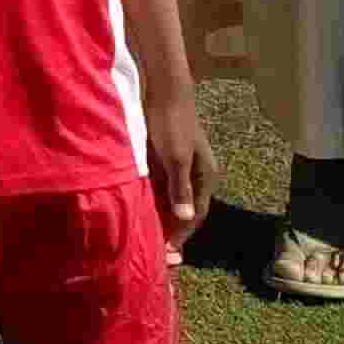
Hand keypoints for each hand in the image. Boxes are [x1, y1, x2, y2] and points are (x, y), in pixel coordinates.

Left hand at [144, 89, 217, 255]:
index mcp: (204, 176)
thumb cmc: (171, 122)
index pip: (195, 214)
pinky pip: (160, 187)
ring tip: (146, 238)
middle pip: (184, 210)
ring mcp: (179, 167)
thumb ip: (180, 188)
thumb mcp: (175, 157)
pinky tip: (139, 211)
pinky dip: (152, 200)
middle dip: (171, 230)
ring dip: (161, 217)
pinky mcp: (164, 160)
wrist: (162, 89)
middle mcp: (195, 175)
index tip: (168, 254)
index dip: (181, 234)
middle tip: (156, 252)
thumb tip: (185, 217)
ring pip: (171, 200)